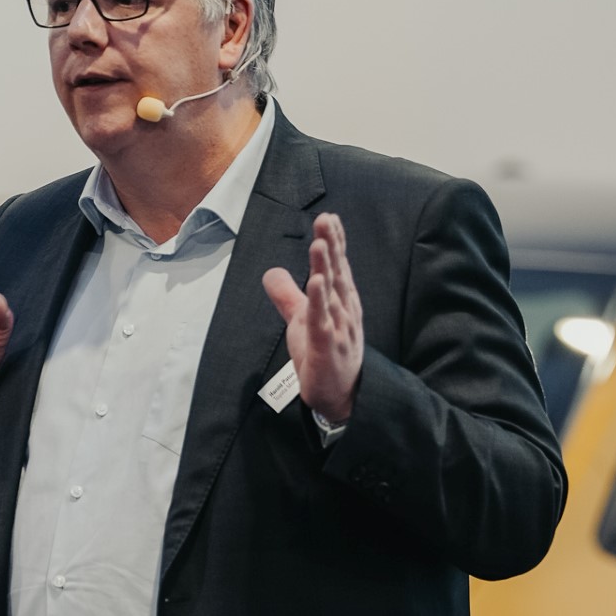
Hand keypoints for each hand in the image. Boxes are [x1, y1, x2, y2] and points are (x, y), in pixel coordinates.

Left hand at [262, 212, 362, 424]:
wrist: (341, 397)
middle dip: (331, 246)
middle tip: (326, 220)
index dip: (334, 243)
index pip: (337, 267)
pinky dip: (319, 302)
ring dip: (325, 268)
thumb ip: (288, 295)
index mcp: (340, 302)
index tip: (329, 219)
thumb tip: (272, 271)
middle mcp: (343, 311)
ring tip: (319, 243)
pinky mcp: (326, 348)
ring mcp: (337, 329)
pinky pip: (322, 322)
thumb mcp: (301, 320)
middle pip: (336, 273)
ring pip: (330, 294)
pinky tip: (316, 284)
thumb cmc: (325, 355)